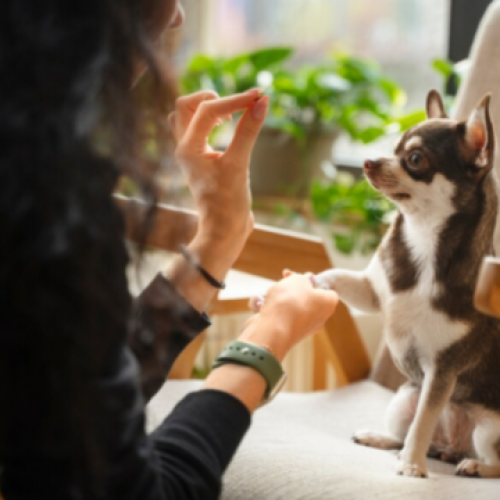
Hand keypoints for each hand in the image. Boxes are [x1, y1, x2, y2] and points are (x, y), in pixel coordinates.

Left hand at [170, 89, 268, 260]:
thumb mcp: (239, 165)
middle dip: (212, 98)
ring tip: (230, 114)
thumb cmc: (228, 203)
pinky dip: (210, 120)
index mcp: (188, 148)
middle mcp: (184, 148)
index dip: (234, 100)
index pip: (207, 110)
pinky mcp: (200, 159)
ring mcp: (190, 153)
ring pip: (187, 116)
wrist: (224, 230)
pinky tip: (229, 126)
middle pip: (185, 105)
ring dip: (207, 107)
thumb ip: (248, 131)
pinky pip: (196, 129)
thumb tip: (262, 102)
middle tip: (238, 105)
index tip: (259, 96)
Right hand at [240, 271, 338, 359]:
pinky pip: (277, 317)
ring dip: (277, 298)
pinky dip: (268, 309)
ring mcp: (302, 328)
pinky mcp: (285, 334)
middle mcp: (318, 318)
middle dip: (291, 288)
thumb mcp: (298, 280)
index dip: (313, 281)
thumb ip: (303, 278)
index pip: (326, 290)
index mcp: (328, 304)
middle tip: (283, 279)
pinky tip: (259, 306)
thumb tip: (307, 280)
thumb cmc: (290, 301)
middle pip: (306, 297)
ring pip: (289, 306)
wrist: (272, 329)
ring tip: (268, 295)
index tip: (300, 276)